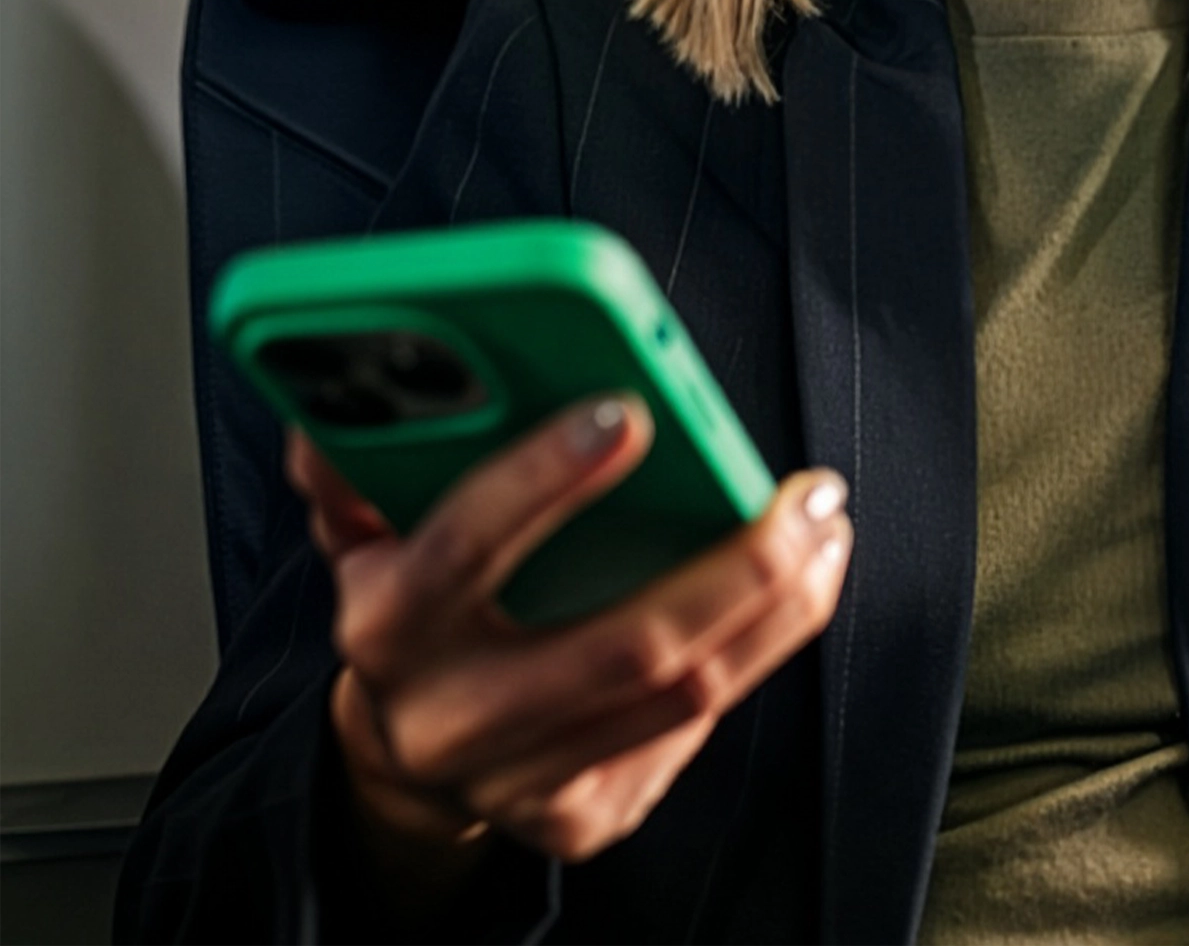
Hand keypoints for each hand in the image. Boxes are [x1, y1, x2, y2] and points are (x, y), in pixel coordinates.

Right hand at [286, 400, 850, 880]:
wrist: (402, 755)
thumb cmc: (410, 601)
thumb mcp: (368, 524)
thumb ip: (363, 454)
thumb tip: (345, 392)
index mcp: (391, 621)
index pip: (465, 546)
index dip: (543, 478)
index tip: (630, 411)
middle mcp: (453, 714)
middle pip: (622, 644)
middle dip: (735, 566)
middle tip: (809, 495)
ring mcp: (523, 779)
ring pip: (684, 692)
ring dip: (778, 605)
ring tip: (825, 524)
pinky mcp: (583, 814)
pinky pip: (691, 728)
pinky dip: (759, 647)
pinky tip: (800, 583)